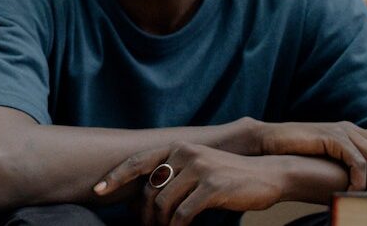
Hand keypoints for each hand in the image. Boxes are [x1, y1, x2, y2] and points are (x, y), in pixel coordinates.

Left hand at [95, 143, 286, 225]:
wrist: (270, 175)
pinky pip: (183, 214)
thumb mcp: (198, 168)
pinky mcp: (212, 186)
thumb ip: (173, 175)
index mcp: (178, 148)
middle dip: (143, 215)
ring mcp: (199, 168)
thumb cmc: (230, 177)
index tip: (97, 191)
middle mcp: (185, 153)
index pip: (138, 161)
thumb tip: (144, 199)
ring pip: (163, 204)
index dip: (115, 177)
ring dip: (160, 224)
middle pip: (149, 190)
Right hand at [252, 121, 366, 190]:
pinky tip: (358, 190)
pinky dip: (361, 177)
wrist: (270, 142)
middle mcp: (352, 128)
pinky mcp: (331, 138)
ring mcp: (342, 132)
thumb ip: (347, 165)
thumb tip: (365, 186)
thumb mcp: (328, 158)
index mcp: (354, 131)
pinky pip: (356, 160)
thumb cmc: (297, 154)